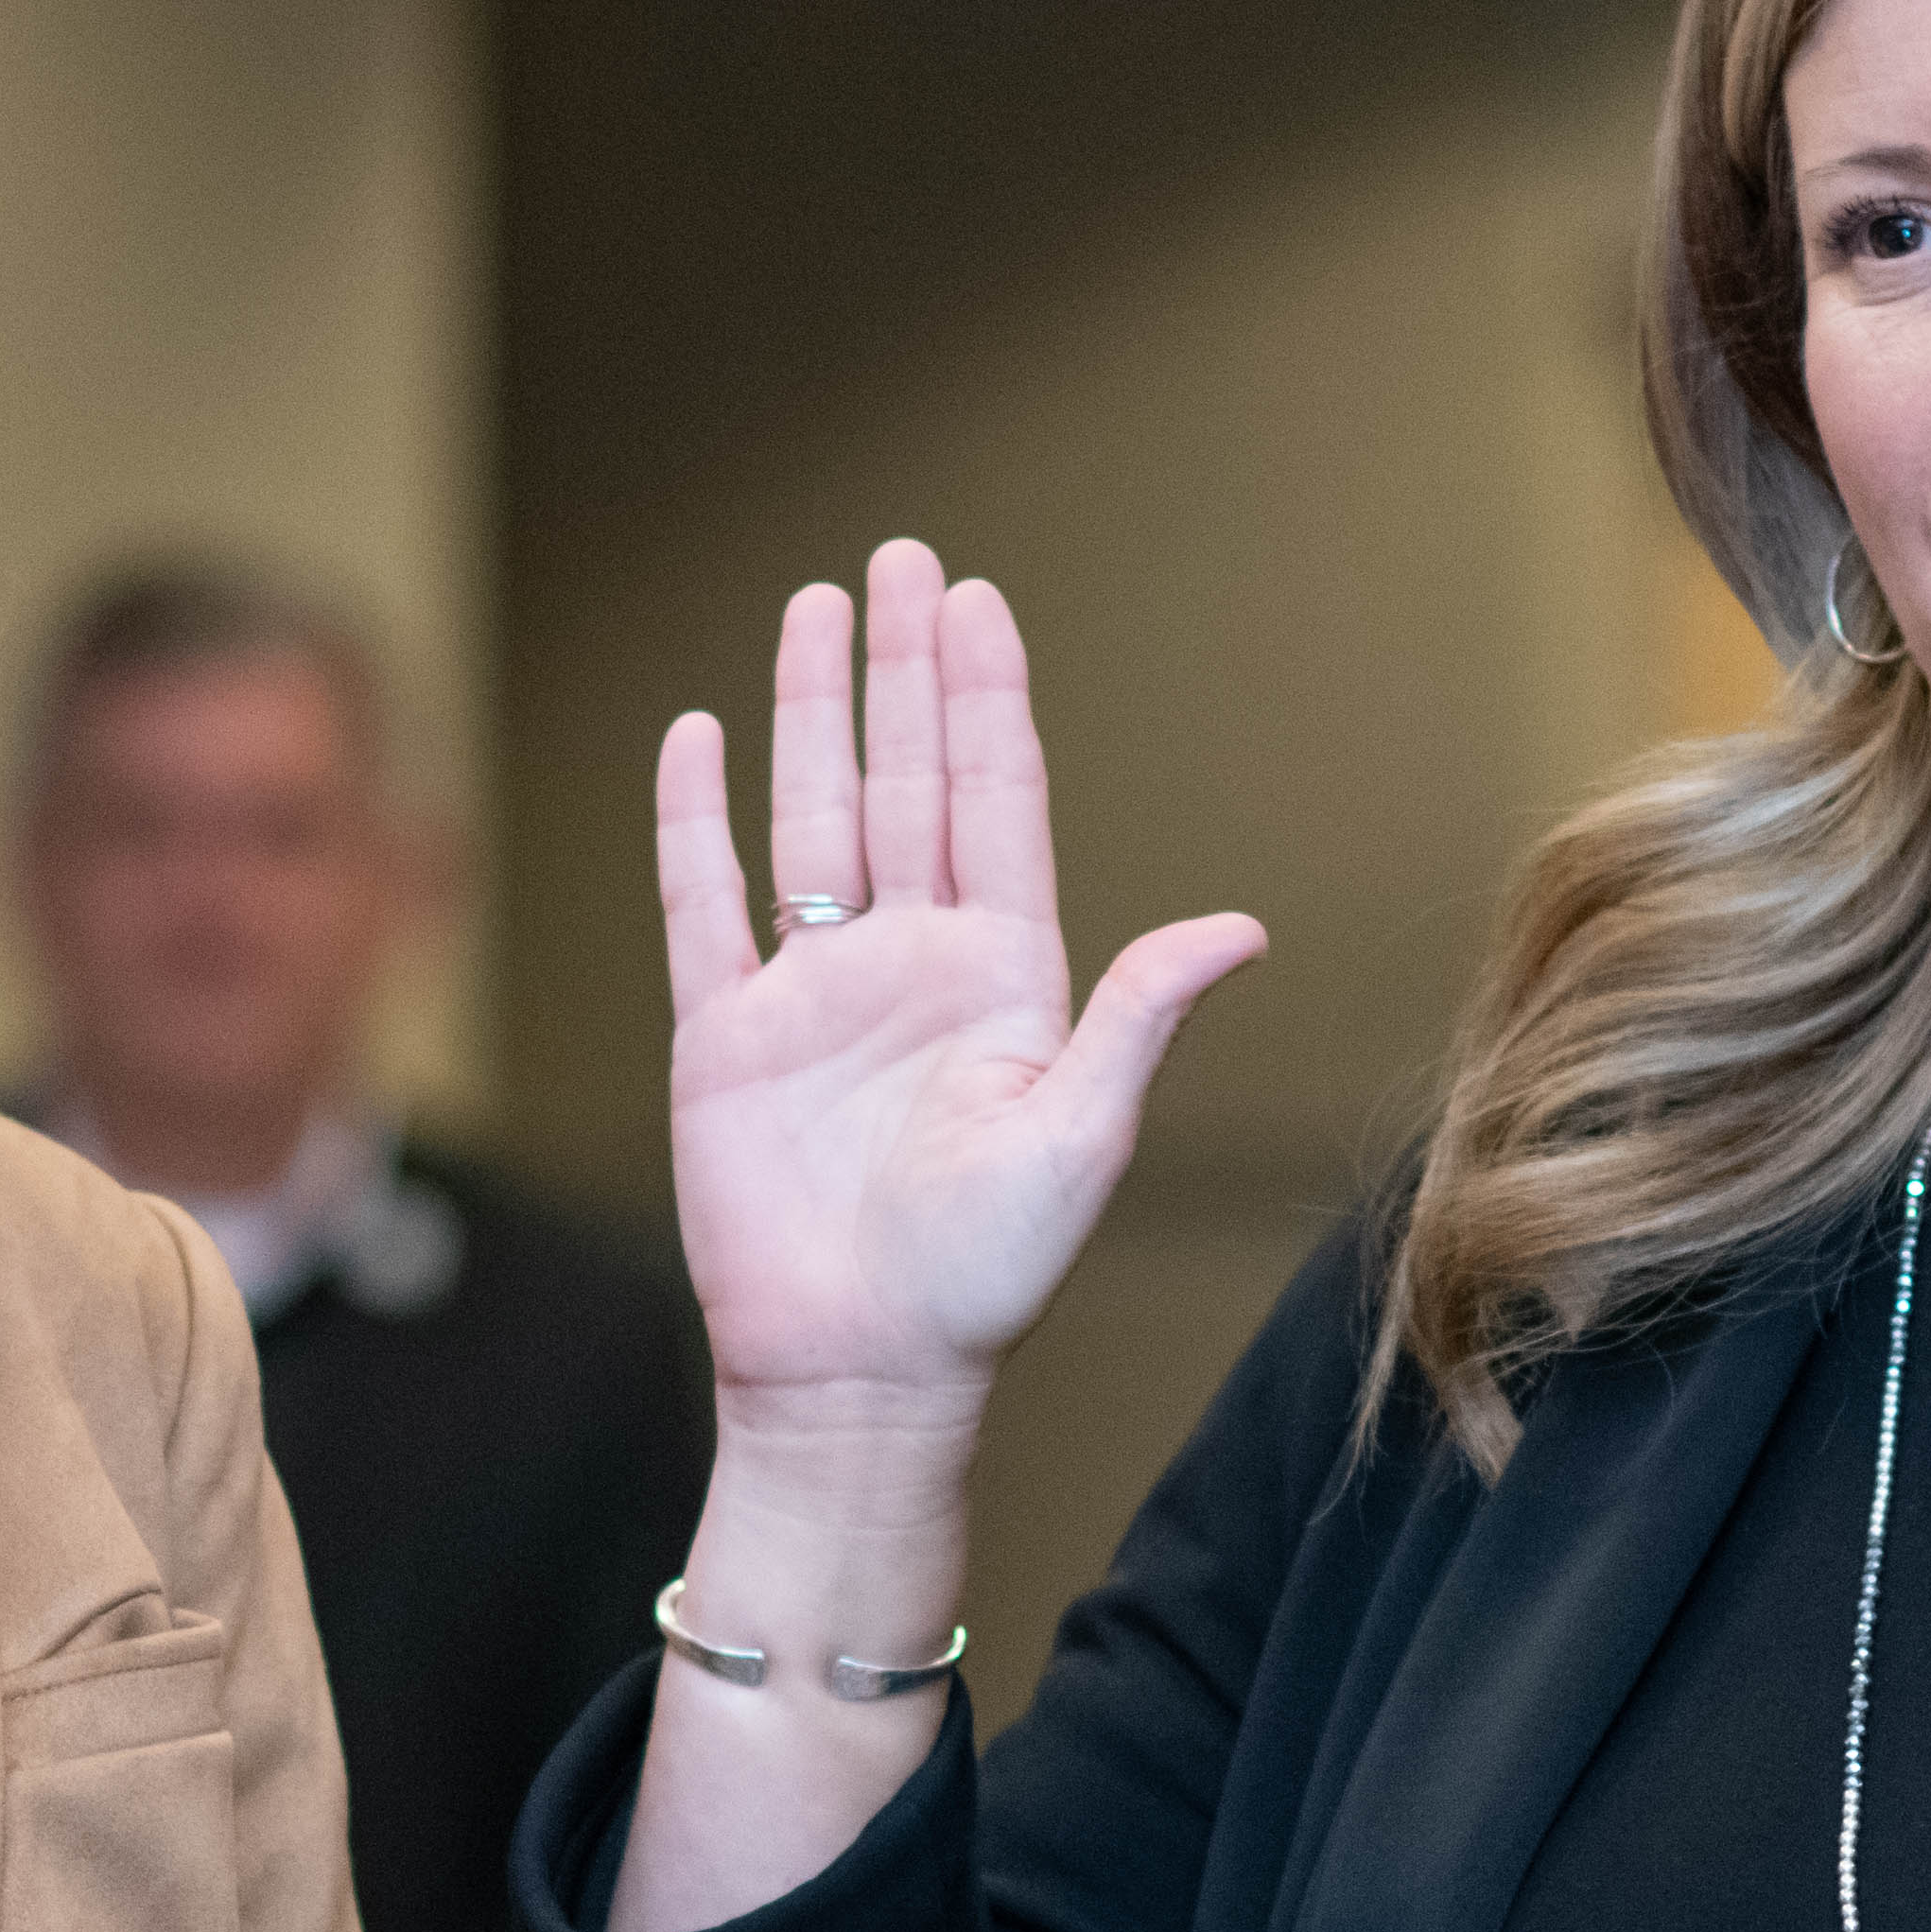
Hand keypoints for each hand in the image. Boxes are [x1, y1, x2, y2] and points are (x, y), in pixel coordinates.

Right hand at [651, 541, 1263, 1432]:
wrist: (857, 1371)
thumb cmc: (980, 1278)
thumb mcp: (1079, 1142)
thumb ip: (1138, 1019)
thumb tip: (1237, 929)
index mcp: (1001, 978)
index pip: (994, 803)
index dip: (985, 700)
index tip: (976, 600)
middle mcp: (908, 966)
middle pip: (904, 780)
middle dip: (901, 669)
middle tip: (898, 559)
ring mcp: (812, 995)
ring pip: (808, 817)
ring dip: (807, 715)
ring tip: (811, 612)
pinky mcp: (725, 1039)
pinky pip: (703, 906)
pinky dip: (693, 822)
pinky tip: (695, 739)